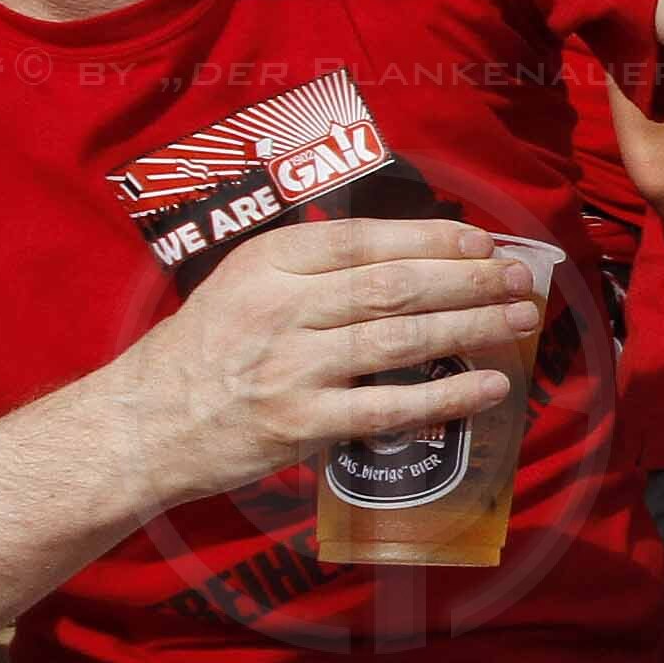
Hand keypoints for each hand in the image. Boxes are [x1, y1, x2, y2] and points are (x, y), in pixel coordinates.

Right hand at [91, 218, 546, 507]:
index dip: (431, 238)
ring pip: (398, 340)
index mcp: (269, 262)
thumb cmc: (206, 348)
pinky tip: (489, 388)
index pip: (364, 240)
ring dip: (470, 328)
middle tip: (520, 279)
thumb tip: (411, 255)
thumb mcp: (245, 282)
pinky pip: (388, 408)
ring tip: (519, 321)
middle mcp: (281, 308)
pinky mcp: (299, 423)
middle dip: (468, 280)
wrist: (143, 422)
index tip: (482, 241)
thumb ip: (313, 266)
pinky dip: (445, 398)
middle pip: (393, 286)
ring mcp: (291, 368)